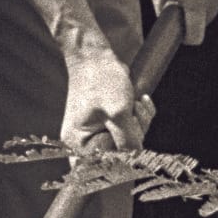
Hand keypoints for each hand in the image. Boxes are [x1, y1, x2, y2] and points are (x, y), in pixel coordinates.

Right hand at [60, 36, 150, 152]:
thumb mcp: (118, 112)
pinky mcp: (107, 121)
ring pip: (128, 139)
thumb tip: (137, 160)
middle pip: (120, 153)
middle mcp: (83, 140)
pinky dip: (139, 116)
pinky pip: (129, 128)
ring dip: (139, 121)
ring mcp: (96, 130)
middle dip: (135, 131)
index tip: (131, 131)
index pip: (107, 163)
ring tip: (135, 102)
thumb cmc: (101, 80)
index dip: (125, 152)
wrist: (95, 54)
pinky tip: (139, 101)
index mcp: (78, 143)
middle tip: (132, 111)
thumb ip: (128, 141)